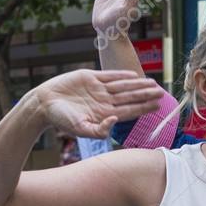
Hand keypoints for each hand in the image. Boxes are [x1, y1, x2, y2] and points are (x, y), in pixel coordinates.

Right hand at [30, 70, 161, 137]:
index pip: (130, 110)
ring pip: (123, 86)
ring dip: (138, 84)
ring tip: (153, 83)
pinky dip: (121, 75)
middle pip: (130, 97)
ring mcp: (98, 89)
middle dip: (146, 95)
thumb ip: (99, 130)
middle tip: (162, 92)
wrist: (43, 104)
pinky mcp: (90, 77)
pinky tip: (134, 75)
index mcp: (105, 114)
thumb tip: (115, 122)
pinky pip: (109, 76)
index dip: (144, 107)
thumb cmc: (60, 120)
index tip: (158, 105)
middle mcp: (105, 102)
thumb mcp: (80, 129)